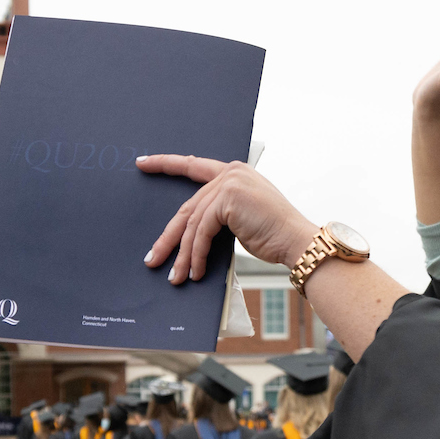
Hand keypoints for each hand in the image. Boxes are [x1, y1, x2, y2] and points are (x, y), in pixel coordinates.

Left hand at [138, 157, 318, 285]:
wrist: (296, 241)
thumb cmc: (274, 235)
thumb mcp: (242, 218)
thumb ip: (219, 213)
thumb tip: (190, 234)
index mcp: (233, 172)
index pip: (193, 166)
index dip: (166, 164)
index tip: (143, 162)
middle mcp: (231, 172)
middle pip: (188, 208)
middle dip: (169, 238)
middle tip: (153, 258)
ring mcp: (229, 183)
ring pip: (193, 224)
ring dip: (184, 254)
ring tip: (176, 276)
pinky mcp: (228, 199)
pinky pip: (202, 231)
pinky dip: (197, 254)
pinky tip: (196, 271)